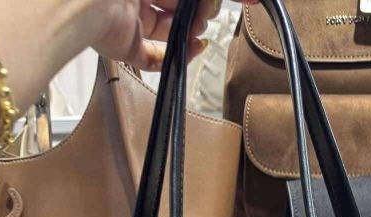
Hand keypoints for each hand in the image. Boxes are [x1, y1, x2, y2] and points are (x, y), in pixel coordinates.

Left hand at [93, 0, 256, 71]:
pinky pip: (155, 57)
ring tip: (200, 27)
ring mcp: (129, 17)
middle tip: (208, 10)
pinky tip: (194, 49)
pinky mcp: (125, 45)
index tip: (245, 0)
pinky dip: (177, 56)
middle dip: (201, 6)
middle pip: (179, 1)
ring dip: (192, 28)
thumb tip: (214, 3)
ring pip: (171, 26)